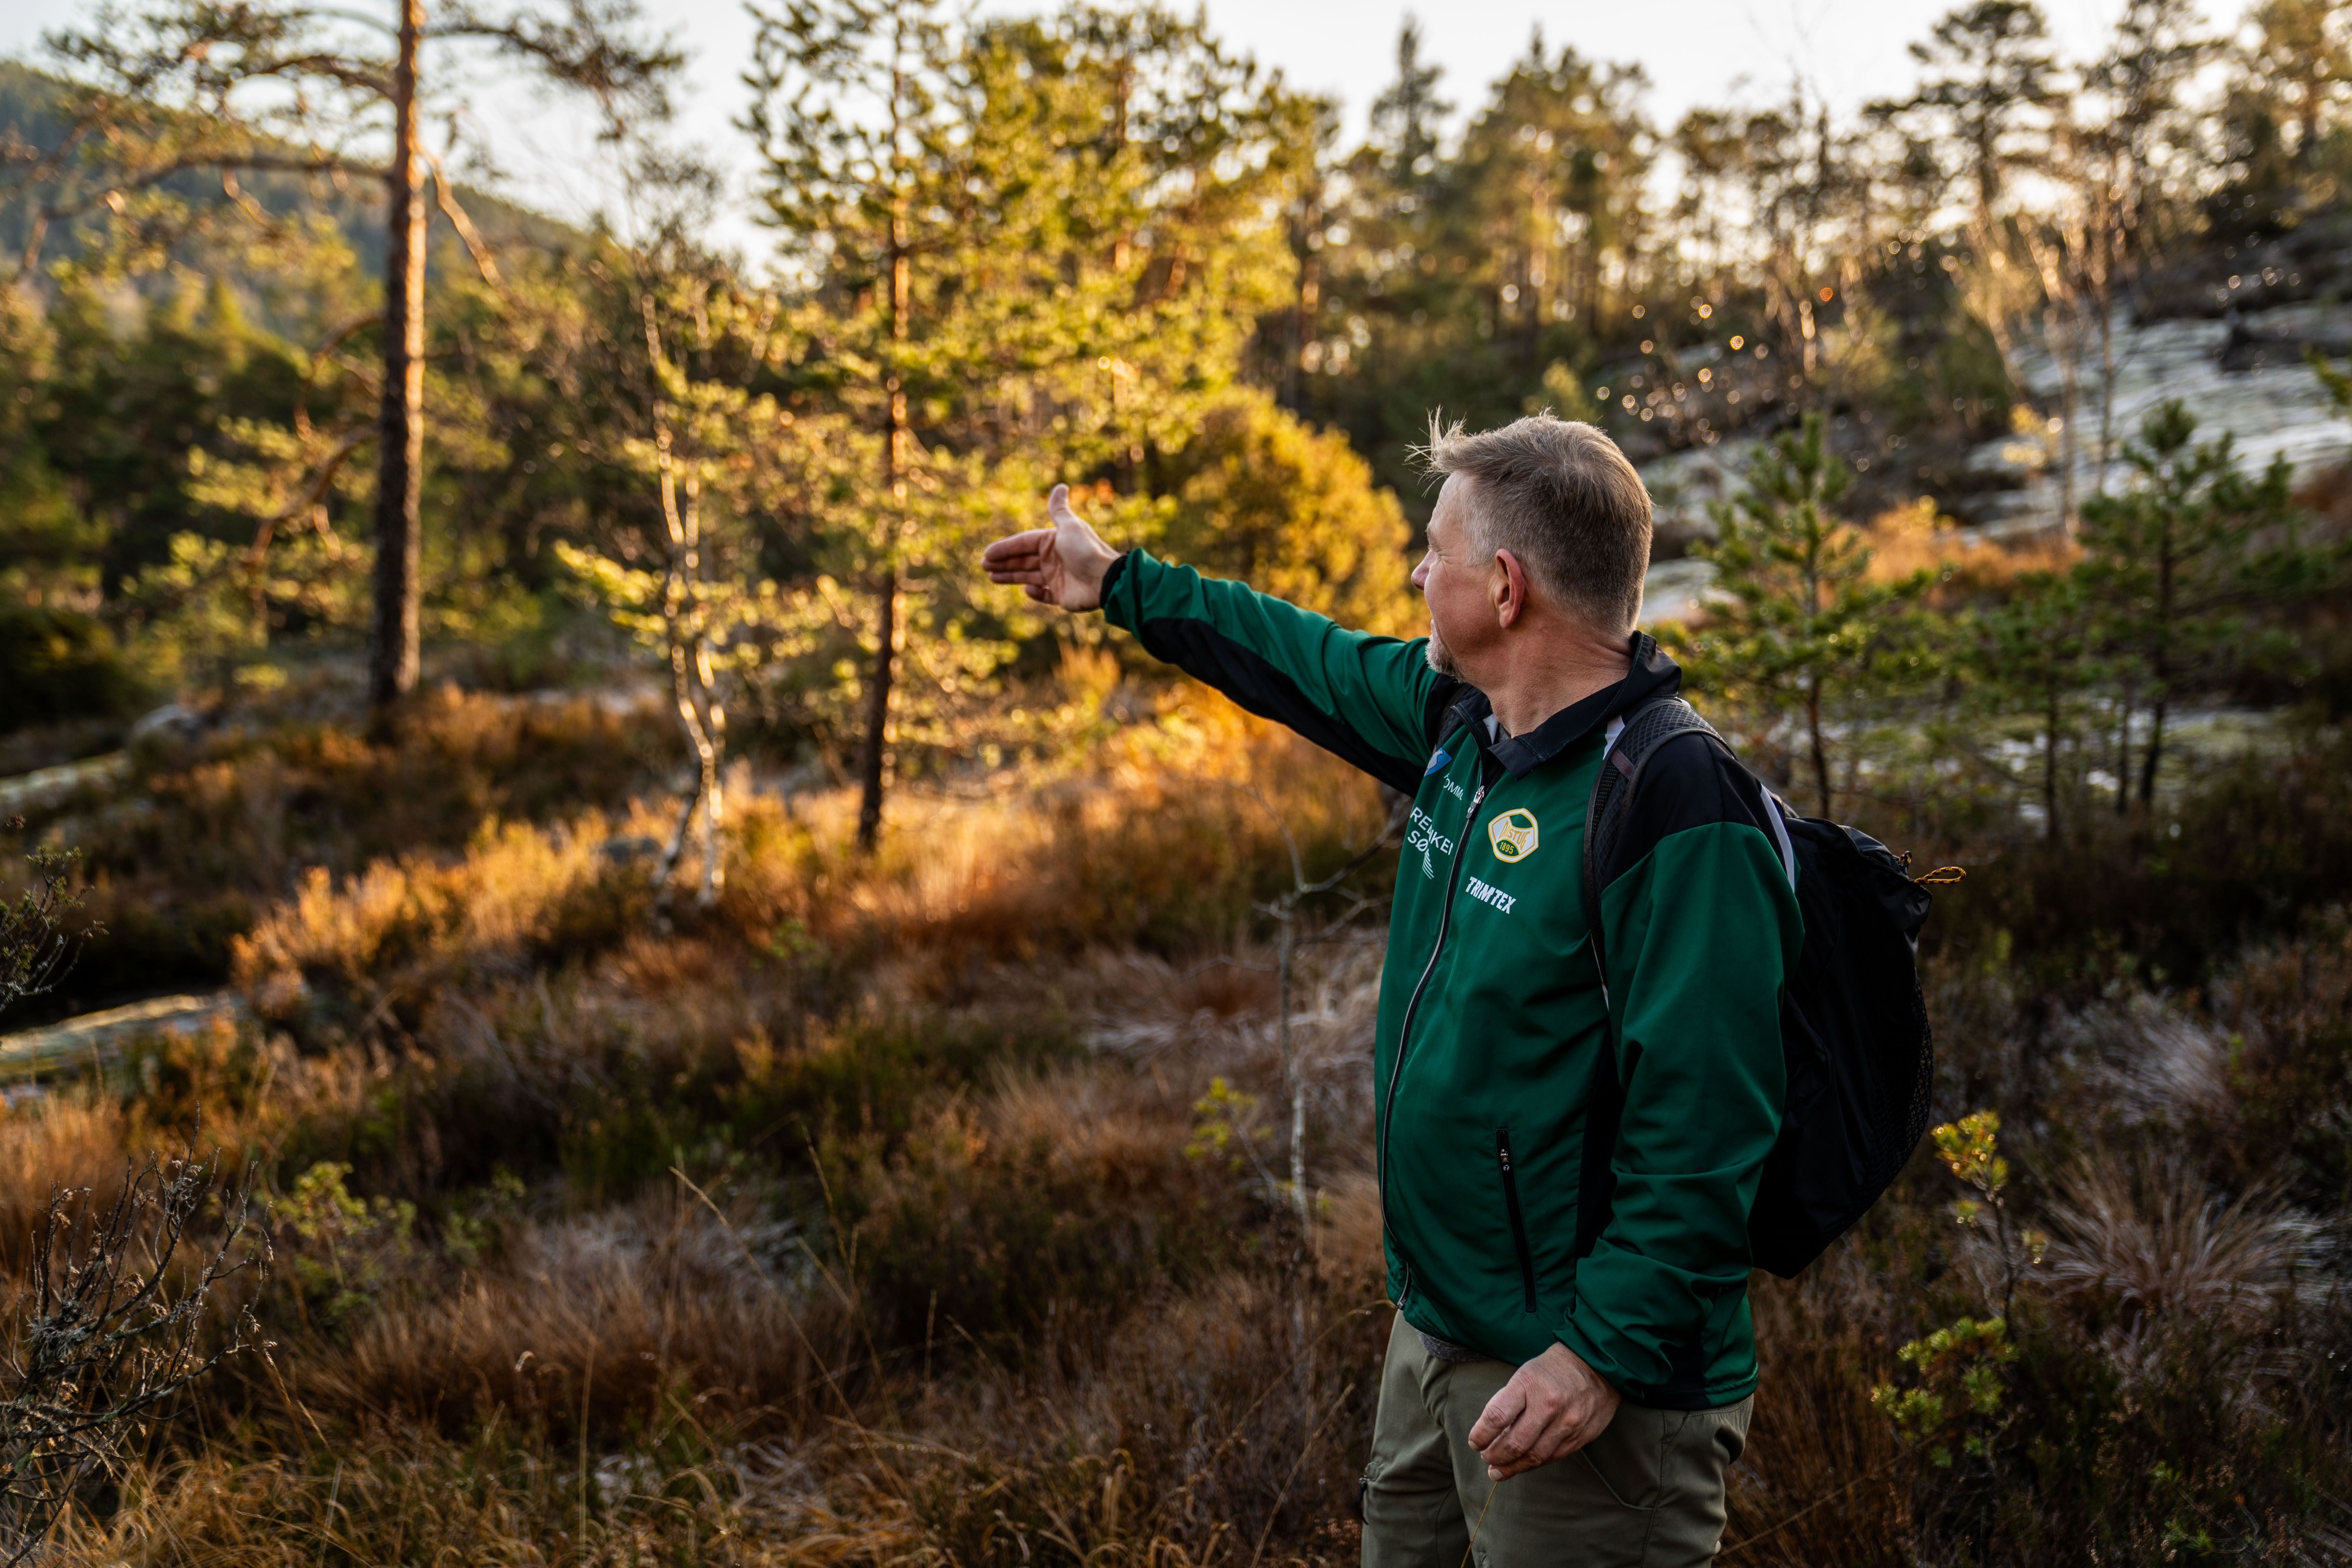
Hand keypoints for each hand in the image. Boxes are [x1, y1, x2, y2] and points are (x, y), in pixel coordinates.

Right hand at [982, 484, 1119, 611]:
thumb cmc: (1086, 551)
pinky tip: (1027, 589)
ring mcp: (1058, 577)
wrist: (1105, 579)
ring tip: (992, 577)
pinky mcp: (1062, 596)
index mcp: (1052, 541)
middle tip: (984, 566)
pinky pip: (1045, 594)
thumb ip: (1059, 510)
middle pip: (1023, 560)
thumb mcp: (1070, 526)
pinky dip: (1035, 593)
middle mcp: (1054, 559)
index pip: (1023, 543)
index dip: (1004, 548)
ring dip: (1010, 576)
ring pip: (1028, 576)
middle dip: (1003, 562)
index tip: (986, 554)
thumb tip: (1061, 485)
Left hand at [1466, 1342, 1621, 1479]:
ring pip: (1534, 1456)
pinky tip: (1523, 1465)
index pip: (1497, 1416)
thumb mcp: (1525, 1373)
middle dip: (1495, 1456)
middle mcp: (1548, 1405)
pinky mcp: (1580, 1436)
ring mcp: (1567, 1423)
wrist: (1598, 1365)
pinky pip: (1553, 1457)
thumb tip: (1490, 1432)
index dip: (1481, 1435)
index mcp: (1529, 1384)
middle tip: (1486, 1459)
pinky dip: (1534, 1464)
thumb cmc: (1553, 1369)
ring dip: (1512, 1467)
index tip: (1474, 1442)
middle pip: (1515, 1443)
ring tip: (1498, 1471)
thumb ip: (1509, 1400)